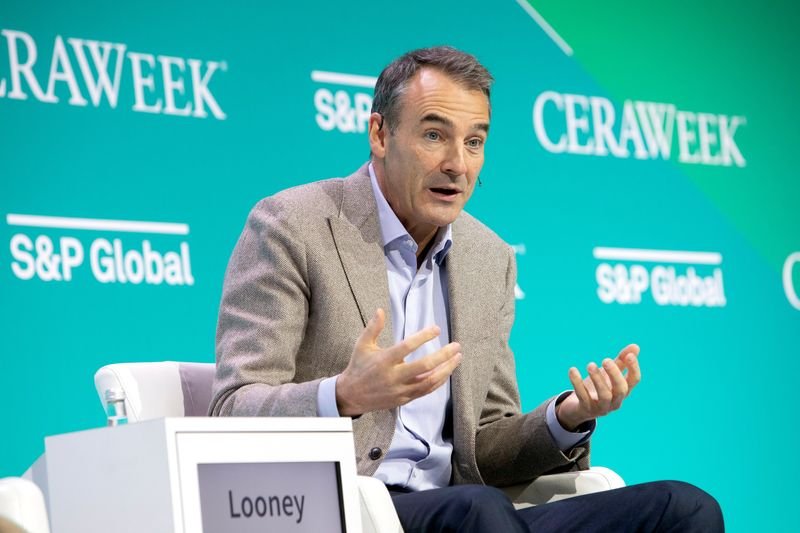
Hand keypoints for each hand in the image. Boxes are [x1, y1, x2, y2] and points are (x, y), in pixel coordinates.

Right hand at [336, 309, 461, 416]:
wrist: (351, 396)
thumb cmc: (358, 366)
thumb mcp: (362, 345)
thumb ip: (373, 328)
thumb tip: (380, 310)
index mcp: (384, 361)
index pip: (407, 347)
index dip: (423, 337)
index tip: (436, 329)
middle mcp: (393, 376)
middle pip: (424, 366)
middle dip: (443, 356)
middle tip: (456, 346)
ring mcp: (400, 390)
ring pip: (428, 381)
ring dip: (445, 370)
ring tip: (457, 358)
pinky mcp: (403, 399)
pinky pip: (425, 391)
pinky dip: (438, 382)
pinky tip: (446, 372)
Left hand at [556, 344, 640, 430]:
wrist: (578, 408)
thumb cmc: (598, 388)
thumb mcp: (609, 374)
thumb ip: (621, 361)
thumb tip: (636, 346)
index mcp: (623, 391)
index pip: (634, 381)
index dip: (634, 368)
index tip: (629, 355)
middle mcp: (615, 401)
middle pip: (621, 389)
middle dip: (615, 374)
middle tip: (605, 360)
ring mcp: (601, 407)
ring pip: (604, 395)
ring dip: (598, 379)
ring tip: (590, 365)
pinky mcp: (586, 408)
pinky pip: (582, 396)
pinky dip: (577, 383)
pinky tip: (572, 370)